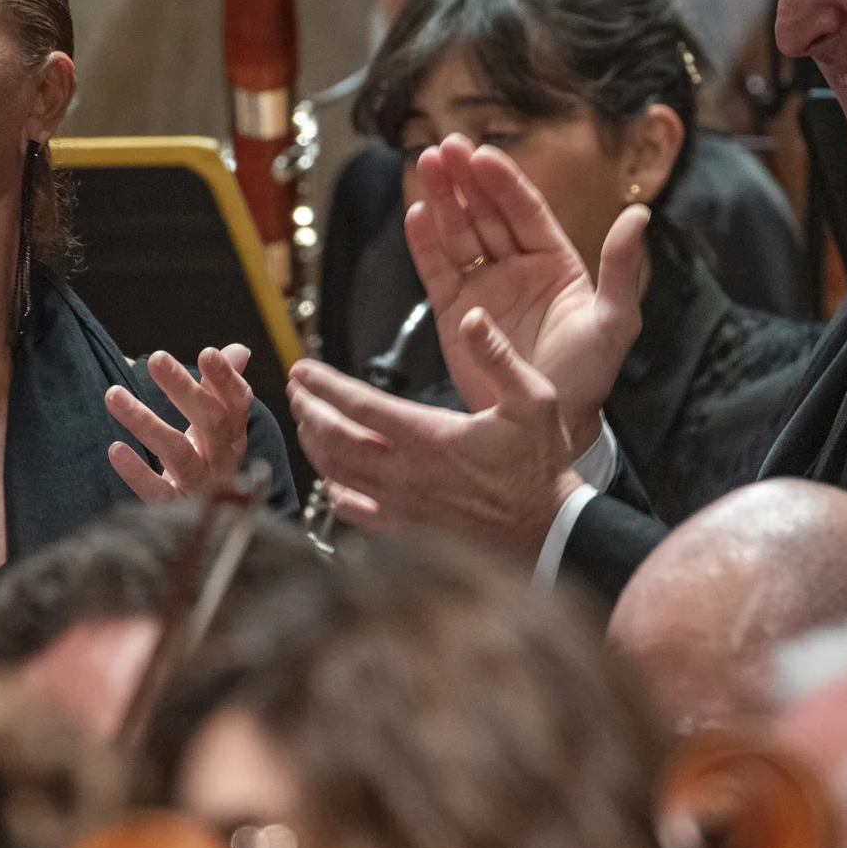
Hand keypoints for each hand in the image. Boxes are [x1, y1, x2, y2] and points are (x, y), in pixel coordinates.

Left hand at [106, 344, 255, 500]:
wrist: (209, 522)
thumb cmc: (208, 460)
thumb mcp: (218, 425)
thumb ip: (222, 387)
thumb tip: (238, 350)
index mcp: (234, 434)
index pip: (237, 402)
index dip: (226, 378)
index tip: (207, 353)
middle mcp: (223, 459)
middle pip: (210, 421)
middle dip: (184, 388)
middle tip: (155, 358)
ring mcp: (200, 485)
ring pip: (178, 452)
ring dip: (145, 422)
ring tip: (113, 394)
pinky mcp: (176, 507)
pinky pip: (157, 491)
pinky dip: (137, 472)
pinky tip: (116, 449)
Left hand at [290, 307, 585, 560]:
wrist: (549, 529)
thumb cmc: (540, 464)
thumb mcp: (533, 399)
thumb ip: (498, 356)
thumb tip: (472, 318)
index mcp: (432, 437)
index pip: (360, 406)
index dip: (324, 386)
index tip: (302, 369)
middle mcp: (409, 473)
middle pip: (336, 440)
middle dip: (308, 412)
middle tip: (296, 391)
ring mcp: (404, 506)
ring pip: (338, 475)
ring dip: (315, 446)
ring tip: (306, 423)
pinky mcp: (408, 529)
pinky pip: (355, 512)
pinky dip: (333, 492)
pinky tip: (329, 479)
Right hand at [409, 135, 645, 440]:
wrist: (552, 426)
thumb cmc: (589, 376)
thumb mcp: (615, 322)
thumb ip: (622, 268)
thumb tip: (640, 215)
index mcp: (556, 262)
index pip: (525, 210)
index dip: (504, 181)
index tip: (483, 154)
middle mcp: (517, 267)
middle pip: (486, 213)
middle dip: (466, 179)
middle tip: (446, 148)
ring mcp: (484, 289)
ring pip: (458, 234)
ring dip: (442, 200)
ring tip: (426, 166)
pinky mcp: (455, 314)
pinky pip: (438, 271)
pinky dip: (425, 244)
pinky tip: (416, 214)